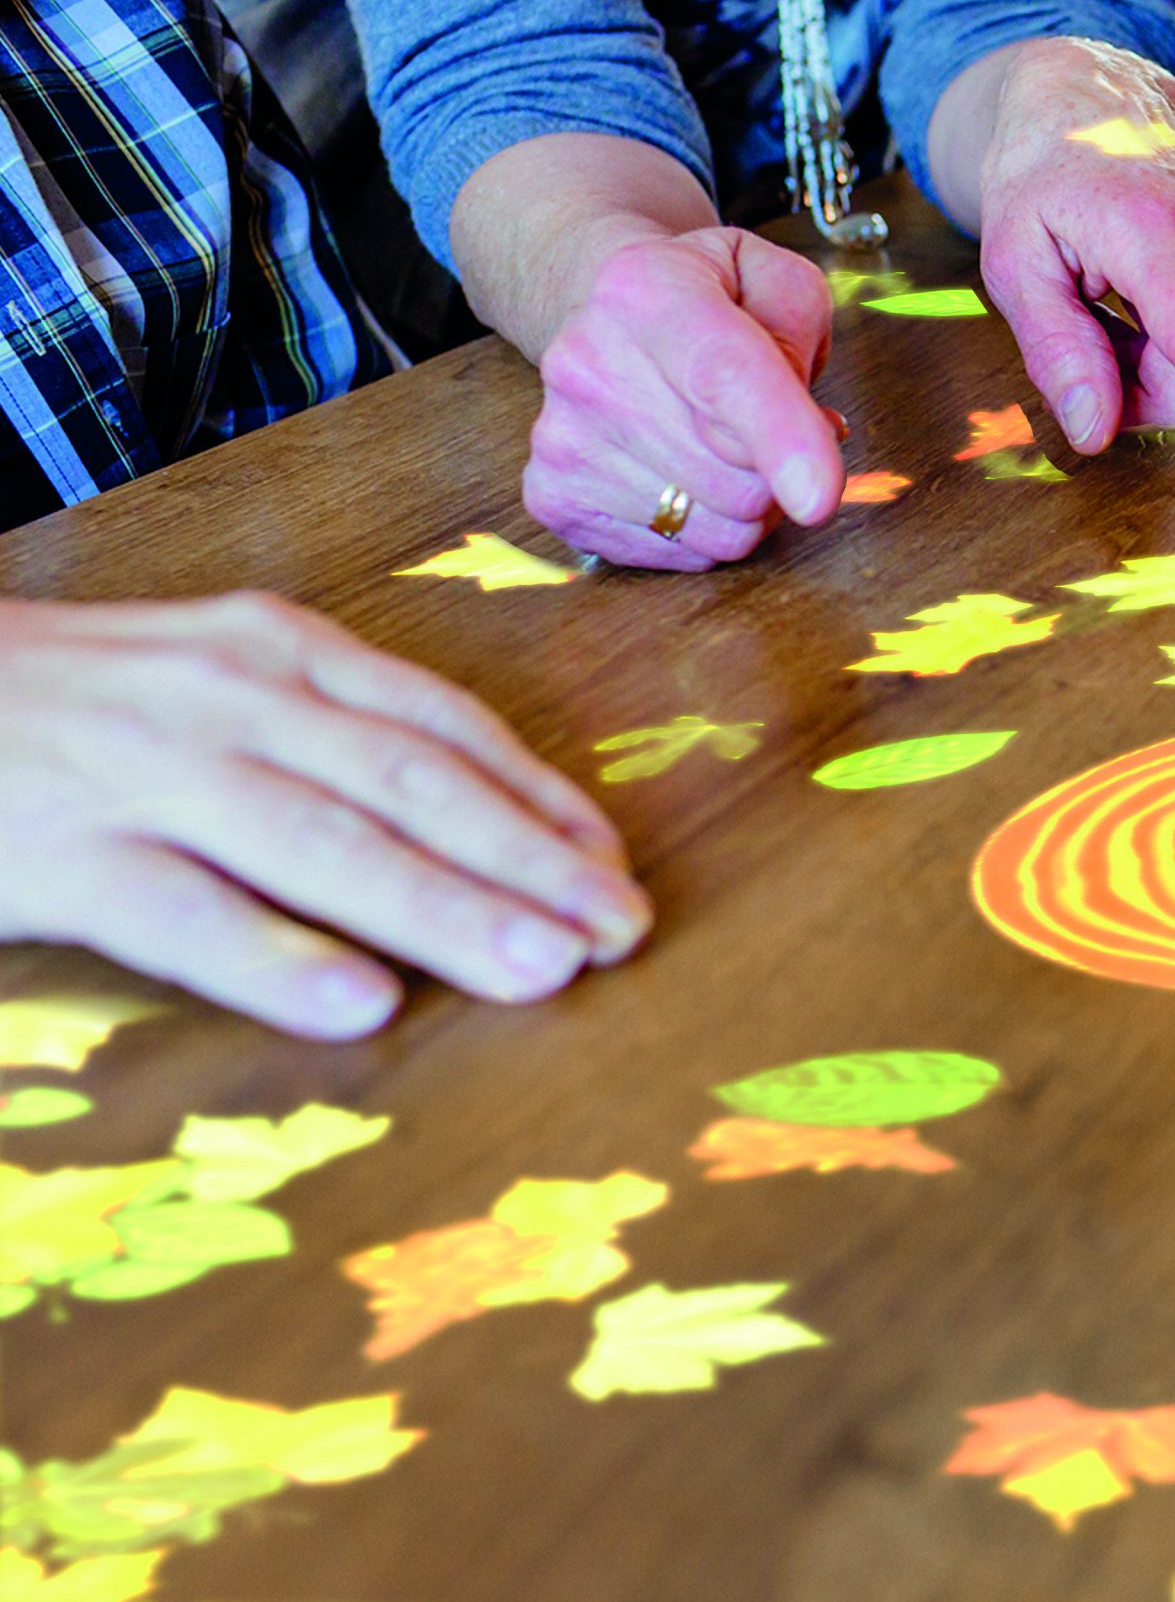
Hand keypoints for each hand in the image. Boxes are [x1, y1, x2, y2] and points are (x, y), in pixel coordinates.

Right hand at [0, 593, 650, 1038]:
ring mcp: (148, 773)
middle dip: (531, 864)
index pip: (442, 729)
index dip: (541, 800)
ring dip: (448, 911)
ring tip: (543, 968)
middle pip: (413, 788)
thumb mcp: (209, 679)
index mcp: (277, 652)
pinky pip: (186, 913)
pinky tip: (359, 1006)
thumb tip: (471, 820)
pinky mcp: (65, 853)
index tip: (616, 865)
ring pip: (328, 846)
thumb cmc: (66, 702)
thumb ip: (325, 731)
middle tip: (624, 930)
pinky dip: (278, 958)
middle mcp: (231, 700)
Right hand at [524, 227, 843, 570]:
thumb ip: (802, 340)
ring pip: (719, 529)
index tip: (819, 498)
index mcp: (649, 293)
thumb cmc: (710, 300)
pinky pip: (681, 555)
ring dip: (748, 503)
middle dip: (778, 466)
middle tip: (759, 422)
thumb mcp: (775, 282)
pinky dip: (705, 529)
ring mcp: (563, 437)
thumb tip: (811, 435)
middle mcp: (588, 363)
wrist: (604, 310)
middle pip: (739, 477)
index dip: (781, 440)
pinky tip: (684, 474)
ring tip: (721, 445)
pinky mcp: (556, 498)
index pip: (726, 377)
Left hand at [972, 38, 1174, 458]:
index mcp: (1145, 229)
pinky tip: (1170, 281)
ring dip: (1168, 351)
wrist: (1097, 101)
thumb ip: (1056, 351)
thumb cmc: (1046, 183)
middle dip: (1142, 383)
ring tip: (1131, 289)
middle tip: (1097, 325)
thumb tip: (1097, 432)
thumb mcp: (1014, 266)